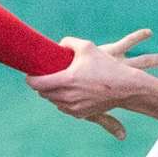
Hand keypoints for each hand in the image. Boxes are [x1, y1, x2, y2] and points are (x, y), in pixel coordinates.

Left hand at [27, 29, 157, 139]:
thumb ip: (69, 42)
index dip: (30, 78)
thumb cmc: (107, 65)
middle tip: (44, 77)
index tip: (30, 74)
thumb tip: (58, 44)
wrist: (127, 87)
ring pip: (52, 101)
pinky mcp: (80, 114)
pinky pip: (63, 108)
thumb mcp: (88, 47)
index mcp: (66, 80)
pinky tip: (67, 92)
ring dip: (52, 93)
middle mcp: (67, 96)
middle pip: (42, 93)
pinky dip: (62, 100)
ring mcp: (73, 107)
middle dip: (41, 85)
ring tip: (56, 84)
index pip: (36, 83)